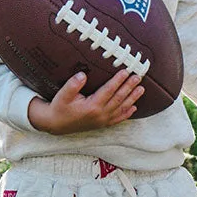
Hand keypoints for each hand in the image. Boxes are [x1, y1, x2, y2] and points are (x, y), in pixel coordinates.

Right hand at [27, 69, 144, 133]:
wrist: (55, 124)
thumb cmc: (59, 108)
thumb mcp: (62, 95)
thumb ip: (72, 85)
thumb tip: (82, 75)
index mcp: (92, 106)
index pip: (109, 91)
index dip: (118, 81)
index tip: (125, 71)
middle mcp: (100, 115)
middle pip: (119, 98)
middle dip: (129, 87)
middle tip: (138, 77)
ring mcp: (103, 121)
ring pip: (121, 108)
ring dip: (132, 98)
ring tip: (141, 89)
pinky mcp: (102, 124)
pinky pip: (118, 119)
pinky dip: (127, 113)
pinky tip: (134, 107)